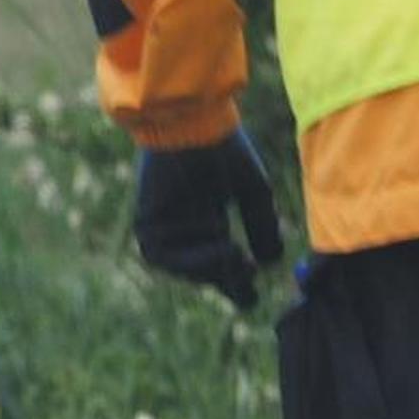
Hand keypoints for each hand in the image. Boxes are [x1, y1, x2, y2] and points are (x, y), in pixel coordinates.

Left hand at [133, 129, 285, 308]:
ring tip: (238, 258)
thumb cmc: (223, 149)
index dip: (237, 282)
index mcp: (207, 216)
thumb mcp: (253, 191)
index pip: (221, 260)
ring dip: (210, 269)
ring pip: (183, 266)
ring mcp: (164, 224)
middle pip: (204, 269)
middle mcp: (184, 224)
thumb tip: (272, 262)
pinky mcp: (147, 221)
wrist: (191, 121)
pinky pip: (161, 255)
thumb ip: (262, 225)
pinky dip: (189, 259)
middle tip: (250, 272)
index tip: (252, 296)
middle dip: (227, 278)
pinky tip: (221, 245)